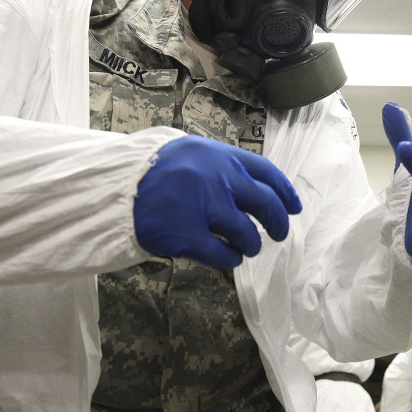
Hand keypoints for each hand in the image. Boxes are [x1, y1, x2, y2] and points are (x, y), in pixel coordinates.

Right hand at [133, 135, 301, 268]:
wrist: (115, 188)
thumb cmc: (154, 170)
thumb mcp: (191, 153)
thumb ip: (222, 165)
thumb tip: (255, 185)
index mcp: (221, 156)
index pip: (267, 173)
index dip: (285, 192)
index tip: (295, 207)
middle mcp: (219, 180)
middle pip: (266, 204)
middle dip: (278, 222)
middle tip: (279, 234)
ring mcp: (205, 209)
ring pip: (248, 234)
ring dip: (253, 244)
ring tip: (248, 247)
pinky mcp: (188, 238)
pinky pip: (224, 255)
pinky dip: (232, 259)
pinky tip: (229, 257)